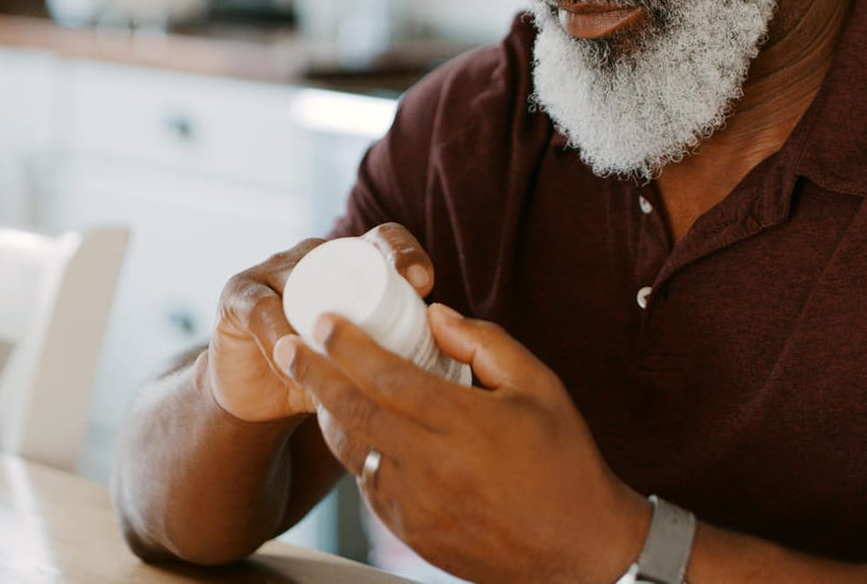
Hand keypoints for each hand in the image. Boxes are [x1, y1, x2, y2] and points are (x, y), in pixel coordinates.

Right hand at [207, 224, 433, 424]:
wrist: (261, 398)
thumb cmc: (327, 375)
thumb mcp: (370, 362)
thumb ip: (404, 356)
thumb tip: (462, 372)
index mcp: (352, 263)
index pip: (384, 240)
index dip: (405, 253)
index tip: (425, 285)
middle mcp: (315, 256)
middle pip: (345, 252)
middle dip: (372, 274)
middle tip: (397, 308)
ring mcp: (274, 270)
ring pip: (304, 280)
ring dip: (323, 317)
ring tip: (342, 354)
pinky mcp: (238, 295)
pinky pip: (262, 309)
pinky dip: (279, 336)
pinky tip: (293, 362)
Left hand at [274, 303, 649, 582]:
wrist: (580, 551)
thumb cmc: (565, 460)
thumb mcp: (538, 386)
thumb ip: (484, 343)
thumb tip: (434, 315)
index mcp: (464, 423)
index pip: (388, 377)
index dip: (348, 346)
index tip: (325, 322)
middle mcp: (433, 465)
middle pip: (354, 412)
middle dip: (313, 375)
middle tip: (285, 347)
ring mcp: (418, 504)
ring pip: (353, 453)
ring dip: (328, 415)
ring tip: (312, 384)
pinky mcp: (413, 533)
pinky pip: (370, 486)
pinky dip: (356, 454)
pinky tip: (356, 431)